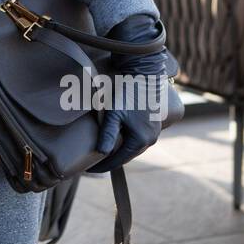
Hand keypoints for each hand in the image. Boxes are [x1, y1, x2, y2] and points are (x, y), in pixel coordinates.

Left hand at [86, 13, 168, 173]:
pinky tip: (118, 139)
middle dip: (111, 160)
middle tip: (94, 162)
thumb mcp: (115, 114)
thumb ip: (108, 134)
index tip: (89, 169)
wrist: (145, 74)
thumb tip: (101, 153)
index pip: (118, 160)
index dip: (103, 166)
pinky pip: (138, 138)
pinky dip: (127, 142)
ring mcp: (154, 132)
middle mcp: (150, 139)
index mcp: (141, 140)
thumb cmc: (128, 93)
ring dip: (120, 150)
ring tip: (104, 153)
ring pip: (133, 147)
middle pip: (127, 155)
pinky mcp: (154, 123)